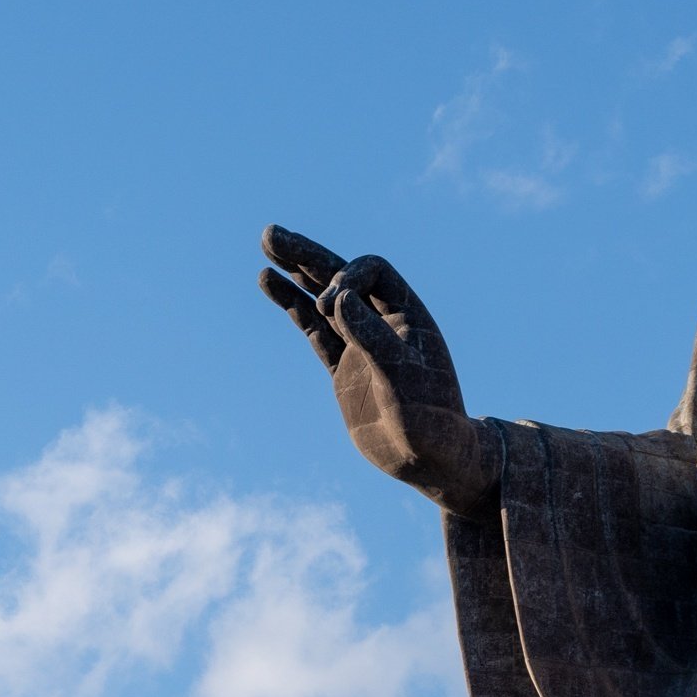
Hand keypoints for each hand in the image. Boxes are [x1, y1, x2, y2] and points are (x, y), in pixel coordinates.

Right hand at [258, 225, 494, 515]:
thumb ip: (371, 337)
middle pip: (342, 275)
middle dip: (307, 255)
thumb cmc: (429, 420)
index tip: (330, 304)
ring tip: (266, 248)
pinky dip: (292, 306)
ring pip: (323, 299)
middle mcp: (383, 322)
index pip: (372, 272)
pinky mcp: (344, 367)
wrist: (430, 461)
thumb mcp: (402, 378)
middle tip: (269, 235)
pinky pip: (312, 330)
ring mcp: (361, 343)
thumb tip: (336, 296)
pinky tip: (271, 283)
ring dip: (296, 273)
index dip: (347, 276)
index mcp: (408, 314)